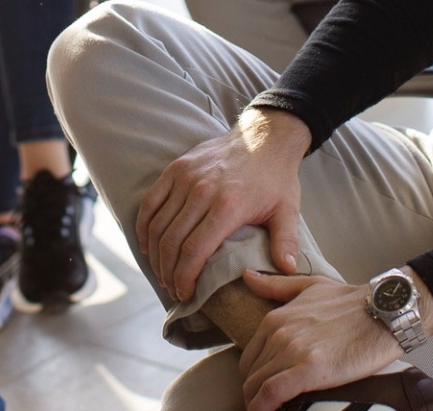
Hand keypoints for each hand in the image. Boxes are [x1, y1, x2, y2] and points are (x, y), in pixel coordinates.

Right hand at [136, 108, 311, 302]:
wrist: (264, 137)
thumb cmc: (275, 178)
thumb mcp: (288, 210)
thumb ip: (286, 242)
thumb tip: (288, 270)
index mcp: (228, 206)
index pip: (195, 250)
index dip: (185, 277)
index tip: (185, 294)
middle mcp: (203, 191)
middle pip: (172, 241)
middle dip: (169, 272)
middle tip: (173, 289)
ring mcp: (186, 177)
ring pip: (158, 224)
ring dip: (155, 255)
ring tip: (162, 273)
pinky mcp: (176, 168)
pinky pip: (151, 201)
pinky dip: (144, 226)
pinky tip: (147, 246)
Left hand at [237, 271, 416, 410]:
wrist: (384, 312)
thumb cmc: (352, 302)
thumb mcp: (310, 286)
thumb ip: (276, 285)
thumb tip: (247, 276)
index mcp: (277, 318)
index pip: (249, 358)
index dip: (253, 377)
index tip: (261, 389)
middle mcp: (280, 334)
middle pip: (251, 375)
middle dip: (255, 393)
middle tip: (267, 403)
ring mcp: (293, 351)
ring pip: (257, 386)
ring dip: (258, 403)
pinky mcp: (310, 369)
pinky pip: (273, 393)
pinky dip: (263, 406)